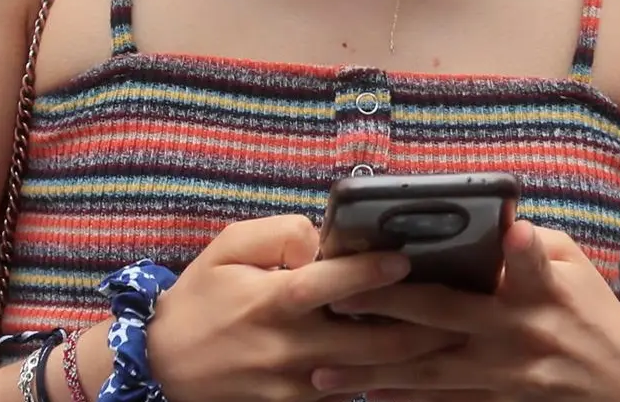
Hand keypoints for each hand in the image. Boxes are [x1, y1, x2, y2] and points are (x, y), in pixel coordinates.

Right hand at [146, 215, 460, 401]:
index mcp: (273, 301)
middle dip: (419, 328)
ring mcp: (295, 386)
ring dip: (410, 360)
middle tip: (458, 312)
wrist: (161, 368)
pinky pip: (346, 397)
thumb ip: (277, 234)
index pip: (332, 285)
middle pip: (370, 342)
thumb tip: (320, 240)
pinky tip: (407, 370)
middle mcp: (290, 347)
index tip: (406, 261)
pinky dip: (377, 383)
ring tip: (449, 341)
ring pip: (367, 375)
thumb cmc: (198, 300)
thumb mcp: (226, 250)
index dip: (371, 272)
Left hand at [308, 221, 619, 400]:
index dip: (523, 249)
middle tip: (336, 303)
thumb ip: (531, 245)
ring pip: (431, 374)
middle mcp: (520, 335)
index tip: (512, 231)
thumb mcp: (576, 269)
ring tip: (325, 373)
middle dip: (388, 311)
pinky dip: (407, 401)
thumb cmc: (596, 316)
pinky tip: (369, 399)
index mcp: (543, 293)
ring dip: (376, 374)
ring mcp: (506, 376)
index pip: (533, 263)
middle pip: (447, 320)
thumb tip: (490, 218)